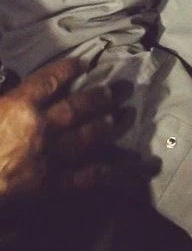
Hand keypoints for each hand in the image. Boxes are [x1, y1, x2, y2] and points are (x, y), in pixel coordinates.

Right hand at [0, 57, 114, 204]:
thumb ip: (3, 93)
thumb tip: (13, 83)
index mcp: (19, 104)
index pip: (50, 80)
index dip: (69, 69)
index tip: (84, 64)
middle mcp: (39, 126)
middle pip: (77, 107)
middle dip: (100, 97)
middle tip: (118, 91)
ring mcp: (46, 156)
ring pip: (84, 137)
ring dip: (105, 127)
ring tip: (121, 118)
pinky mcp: (46, 186)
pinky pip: (77, 178)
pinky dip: (95, 172)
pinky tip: (109, 166)